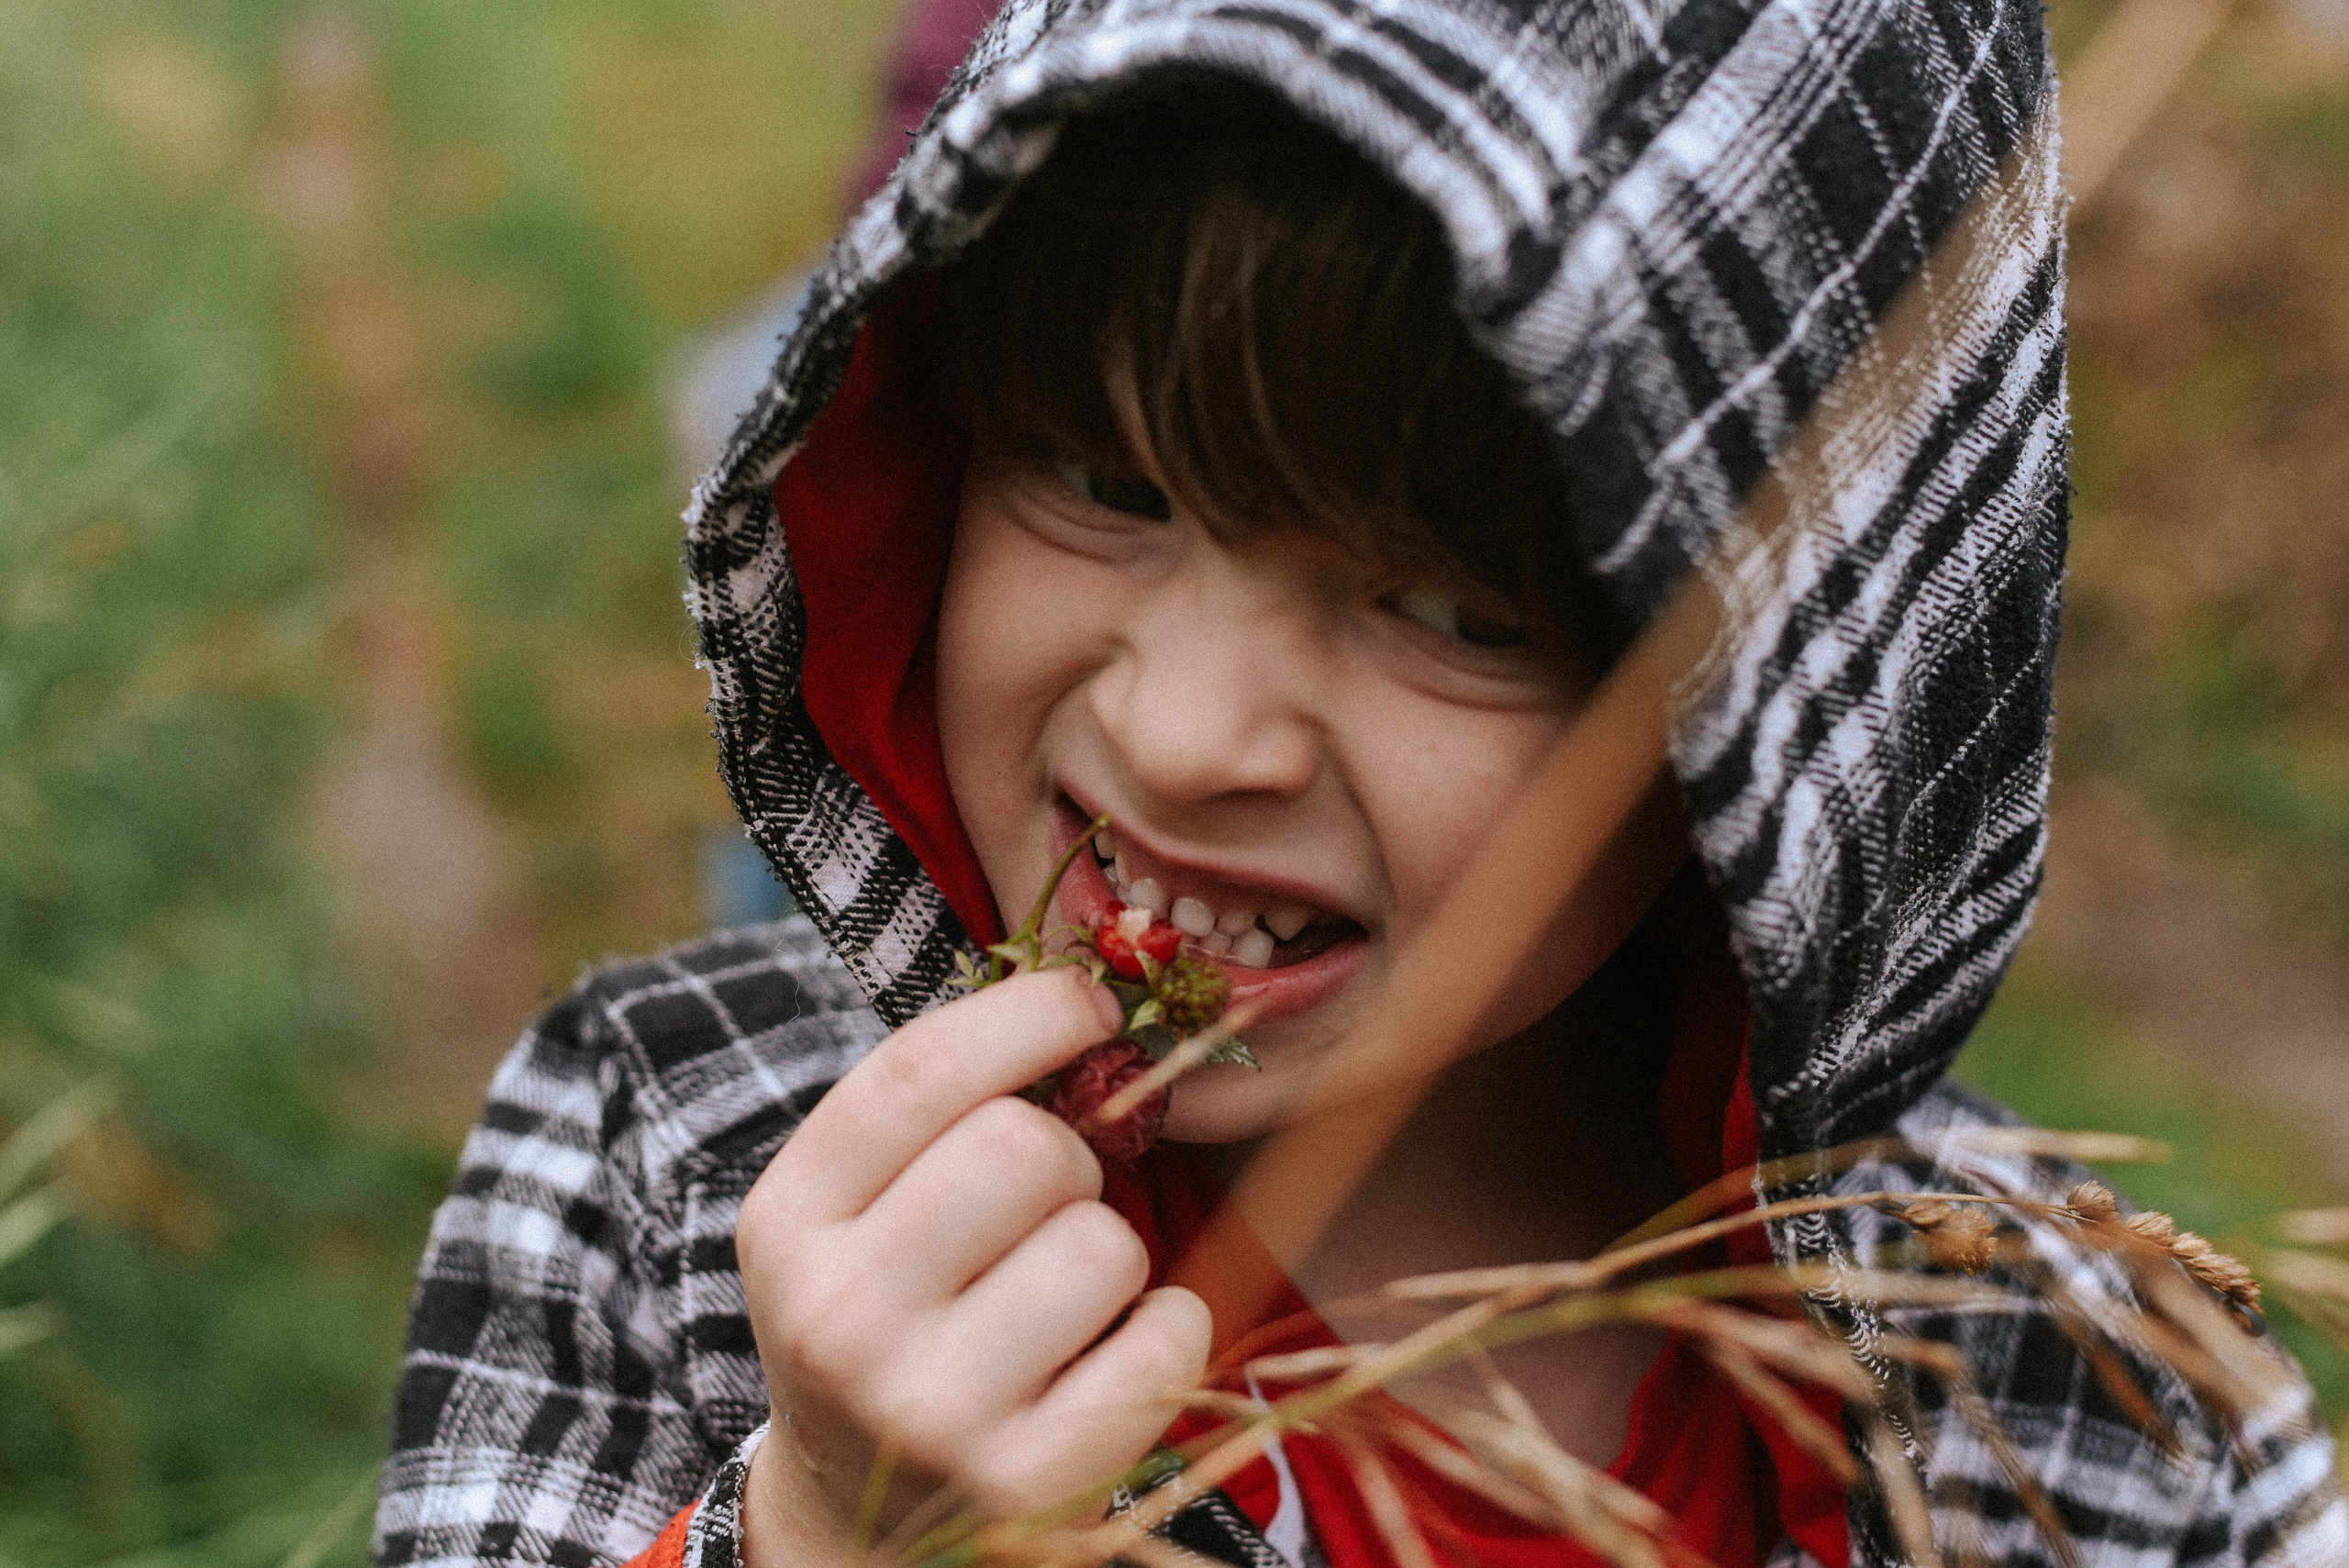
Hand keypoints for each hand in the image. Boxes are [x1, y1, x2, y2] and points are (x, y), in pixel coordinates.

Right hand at [735, 970, 1211, 1564]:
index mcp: (786, 1220)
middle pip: (1024, 1147)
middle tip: (1047, 1203)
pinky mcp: (1023, 1479)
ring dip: (1111, 1252)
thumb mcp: (856, 1213)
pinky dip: (1167, 1328)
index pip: (920, 1069)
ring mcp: (927, 1409)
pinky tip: (1107, 1354)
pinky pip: (1165, 1336)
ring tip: (1059, 1298)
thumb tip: (1086, 993)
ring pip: (1103, 1243)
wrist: (863, 1518)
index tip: (1091, 1004)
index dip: (1031, 1013)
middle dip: (1068, 1155)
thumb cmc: (890, 1318)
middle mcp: (839, 1316)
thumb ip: (936, 1110)